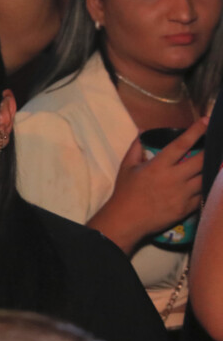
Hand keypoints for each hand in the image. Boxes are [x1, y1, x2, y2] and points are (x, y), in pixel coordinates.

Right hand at [94, 118, 205, 251]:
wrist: (127, 219)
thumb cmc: (126, 191)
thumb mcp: (127, 166)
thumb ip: (136, 147)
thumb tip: (142, 131)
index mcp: (159, 165)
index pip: (181, 144)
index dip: (195, 131)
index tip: (206, 121)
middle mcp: (174, 178)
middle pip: (201, 161)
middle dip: (210, 151)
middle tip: (215, 146)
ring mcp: (183, 194)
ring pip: (205, 178)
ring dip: (210, 170)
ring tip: (213, 164)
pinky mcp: (187, 208)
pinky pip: (202, 195)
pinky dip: (205, 188)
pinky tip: (206, 183)